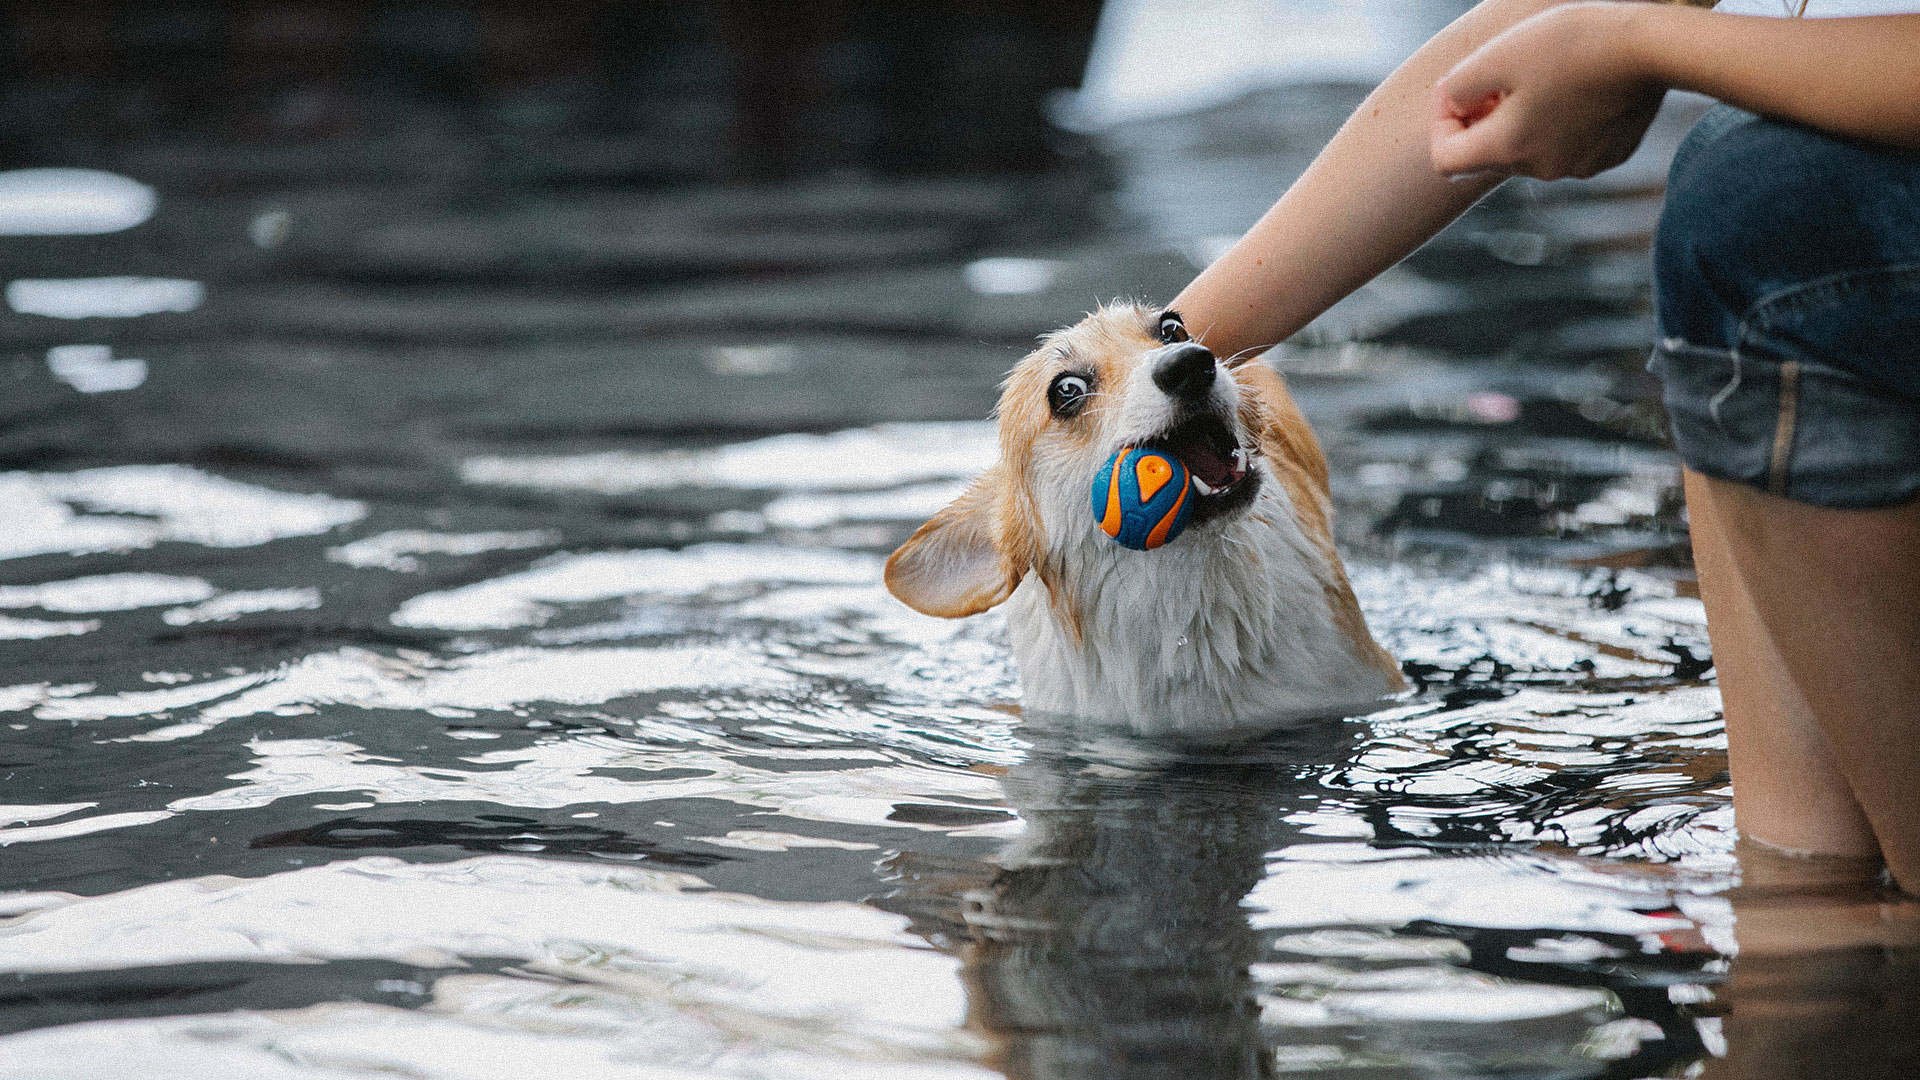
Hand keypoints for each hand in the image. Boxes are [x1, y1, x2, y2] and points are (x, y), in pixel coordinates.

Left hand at [1431, 2, 1665, 180]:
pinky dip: (1557, 122)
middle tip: (1496, 77)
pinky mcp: (1607, 155)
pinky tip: (1574, 86)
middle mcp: (1540, 169)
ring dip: (1519, 119)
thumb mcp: (1497, 55)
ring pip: (1528, 150)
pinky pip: (1566, 144)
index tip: (1457, 88)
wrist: (1653, 47)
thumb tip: (1453, 104)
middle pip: (1487, 155)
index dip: (1441, 123)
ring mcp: (1578, 166)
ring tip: (1538, 77)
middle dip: (1481, 119)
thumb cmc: (1571, 45)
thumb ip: (1458, 86)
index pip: (1444, 161)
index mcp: (1507, 149)